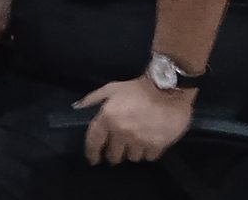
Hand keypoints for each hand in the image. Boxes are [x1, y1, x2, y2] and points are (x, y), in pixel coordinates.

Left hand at [75, 76, 195, 165]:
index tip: (93, 159)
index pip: (94, 142)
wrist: (169, 89)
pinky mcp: (156, 145)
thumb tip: (78, 107)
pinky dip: (147, 152)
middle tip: (118, 148)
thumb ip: (94, 98)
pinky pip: (148, 157)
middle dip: (114, 153)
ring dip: (132, 152)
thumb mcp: (112, 88)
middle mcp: (121, 132)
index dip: (92, 153)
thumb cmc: (139, 88)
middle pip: (113, 155)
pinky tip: (149, 143)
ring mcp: (139, 140)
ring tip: (136, 142)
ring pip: (131, 158)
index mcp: (108, 118)